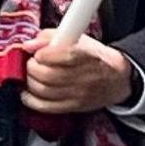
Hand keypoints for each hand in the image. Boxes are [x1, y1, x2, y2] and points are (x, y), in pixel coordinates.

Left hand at [19, 33, 134, 116]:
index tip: (38, 52)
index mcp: (87, 55)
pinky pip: (46, 107)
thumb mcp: (77, 38)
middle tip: (30, 63)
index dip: (42, 54)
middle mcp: (83, 76)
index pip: (61, 55)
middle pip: (48, 75)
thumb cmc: (94, 56)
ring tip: (30, 74)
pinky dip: (30, 100)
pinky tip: (27, 92)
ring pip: (44, 91)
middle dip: (31, 67)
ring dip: (29, 82)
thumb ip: (50, 37)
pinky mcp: (73, 107)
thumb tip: (29, 45)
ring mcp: (78, 94)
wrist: (117, 78)